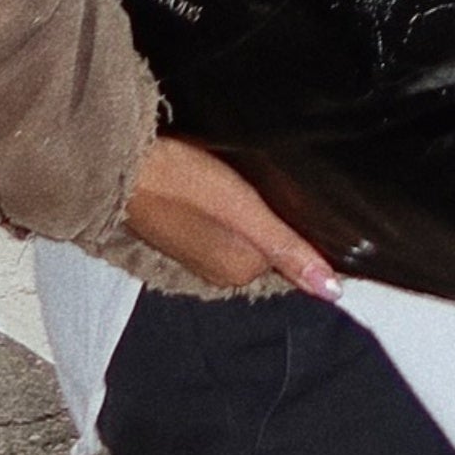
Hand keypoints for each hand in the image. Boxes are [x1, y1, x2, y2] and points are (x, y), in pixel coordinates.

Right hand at [124, 135, 338, 298]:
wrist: (123, 163)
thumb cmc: (182, 182)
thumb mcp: (247, 213)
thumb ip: (289, 250)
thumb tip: (331, 291)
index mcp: (240, 271)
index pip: (292, 258)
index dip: (301, 230)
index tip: (295, 202)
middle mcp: (221, 272)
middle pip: (269, 248)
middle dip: (276, 223)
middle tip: (269, 187)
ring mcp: (200, 254)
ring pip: (247, 236)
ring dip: (253, 215)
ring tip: (245, 186)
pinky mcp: (183, 234)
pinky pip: (223, 227)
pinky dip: (230, 210)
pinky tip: (223, 188)